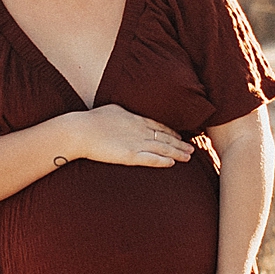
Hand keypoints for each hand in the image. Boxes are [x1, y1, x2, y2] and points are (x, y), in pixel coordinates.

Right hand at [76, 105, 193, 168]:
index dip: (172, 133)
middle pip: (166, 138)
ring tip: (188, 157)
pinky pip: (151, 159)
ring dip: (177, 153)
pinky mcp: (130, 156)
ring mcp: (136, 143)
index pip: (160, 126)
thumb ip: (126, 113)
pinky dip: (162, 161)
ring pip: (162, 149)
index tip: (181, 137)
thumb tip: (130, 114)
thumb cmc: (94, 119)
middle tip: (192, 149)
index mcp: (137, 119)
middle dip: (180, 144)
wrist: (81, 131)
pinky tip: (172, 164)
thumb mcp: (114, 109)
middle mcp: (140, 130)